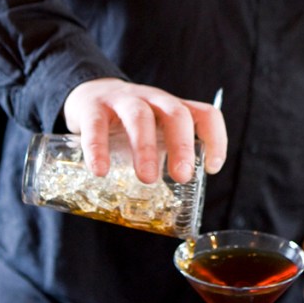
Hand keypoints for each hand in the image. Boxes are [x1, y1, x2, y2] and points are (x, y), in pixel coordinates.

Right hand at [63, 78, 226, 183]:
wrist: (88, 95)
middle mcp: (153, 101)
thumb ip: (163, 160)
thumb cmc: (127, 124)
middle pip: (176, 114)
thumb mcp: (153, 134)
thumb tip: (172, 208)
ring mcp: (123, 101)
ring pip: (139, 117)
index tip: (211, 167)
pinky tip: (100, 171)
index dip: (215, 139)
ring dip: (145, 148)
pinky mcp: (93, 107)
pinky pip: (96, 125)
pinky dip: (98, 149)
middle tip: (182, 176)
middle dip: (182, 146)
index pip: (205, 114)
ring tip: (147, 178)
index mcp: (172, 109)